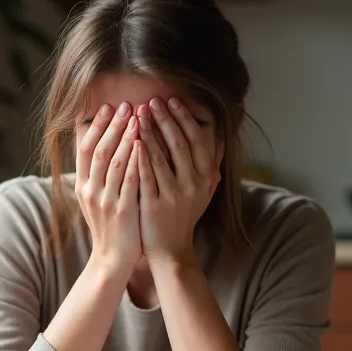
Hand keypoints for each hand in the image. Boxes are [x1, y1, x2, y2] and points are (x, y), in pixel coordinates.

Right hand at [76, 101, 141, 274]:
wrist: (113, 259)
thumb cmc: (110, 225)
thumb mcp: (96, 198)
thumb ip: (98, 173)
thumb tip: (102, 143)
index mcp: (82, 186)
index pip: (84, 149)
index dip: (95, 126)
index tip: (107, 107)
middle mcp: (90, 191)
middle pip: (99, 151)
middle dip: (112, 125)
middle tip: (125, 105)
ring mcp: (105, 201)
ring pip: (114, 162)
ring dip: (125, 137)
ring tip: (137, 117)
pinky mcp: (122, 211)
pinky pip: (130, 181)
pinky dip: (136, 161)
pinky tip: (144, 145)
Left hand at [135, 97, 219, 264]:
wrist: (170, 249)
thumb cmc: (184, 216)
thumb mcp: (204, 191)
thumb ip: (212, 163)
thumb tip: (220, 136)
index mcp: (206, 177)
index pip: (197, 140)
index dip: (185, 118)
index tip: (172, 100)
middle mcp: (193, 184)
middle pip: (179, 144)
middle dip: (165, 119)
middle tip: (152, 101)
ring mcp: (174, 195)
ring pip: (161, 157)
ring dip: (150, 132)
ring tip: (137, 114)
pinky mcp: (155, 205)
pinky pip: (146, 176)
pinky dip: (139, 156)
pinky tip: (131, 141)